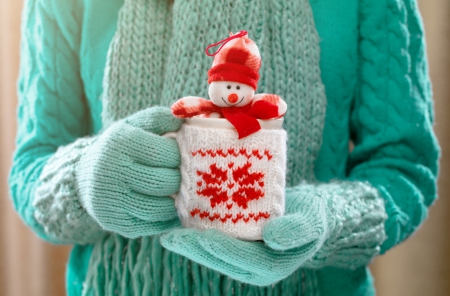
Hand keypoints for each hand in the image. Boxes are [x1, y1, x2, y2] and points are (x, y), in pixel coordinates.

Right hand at [76, 107, 182, 237]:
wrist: (85, 176)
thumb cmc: (120, 147)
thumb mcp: (134, 125)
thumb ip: (161, 118)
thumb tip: (186, 120)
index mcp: (121, 143)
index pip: (166, 153)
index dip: (183, 156)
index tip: (185, 156)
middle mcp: (113, 172)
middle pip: (166, 182)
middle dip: (182, 179)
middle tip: (187, 175)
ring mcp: (114, 201)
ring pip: (162, 208)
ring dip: (178, 201)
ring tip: (181, 191)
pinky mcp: (118, 223)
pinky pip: (155, 226)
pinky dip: (170, 218)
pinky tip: (173, 208)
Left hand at [160, 190, 328, 285]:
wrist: (309, 214)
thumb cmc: (313, 218)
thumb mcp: (312, 223)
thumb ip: (296, 231)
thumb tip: (271, 237)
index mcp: (270, 267)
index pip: (242, 261)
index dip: (221, 250)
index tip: (201, 238)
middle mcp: (253, 266)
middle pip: (220, 259)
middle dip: (195, 249)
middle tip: (171, 238)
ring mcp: (243, 256)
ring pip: (213, 251)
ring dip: (191, 242)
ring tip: (170, 232)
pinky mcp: (237, 243)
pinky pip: (215, 239)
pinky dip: (198, 231)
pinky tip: (182, 220)